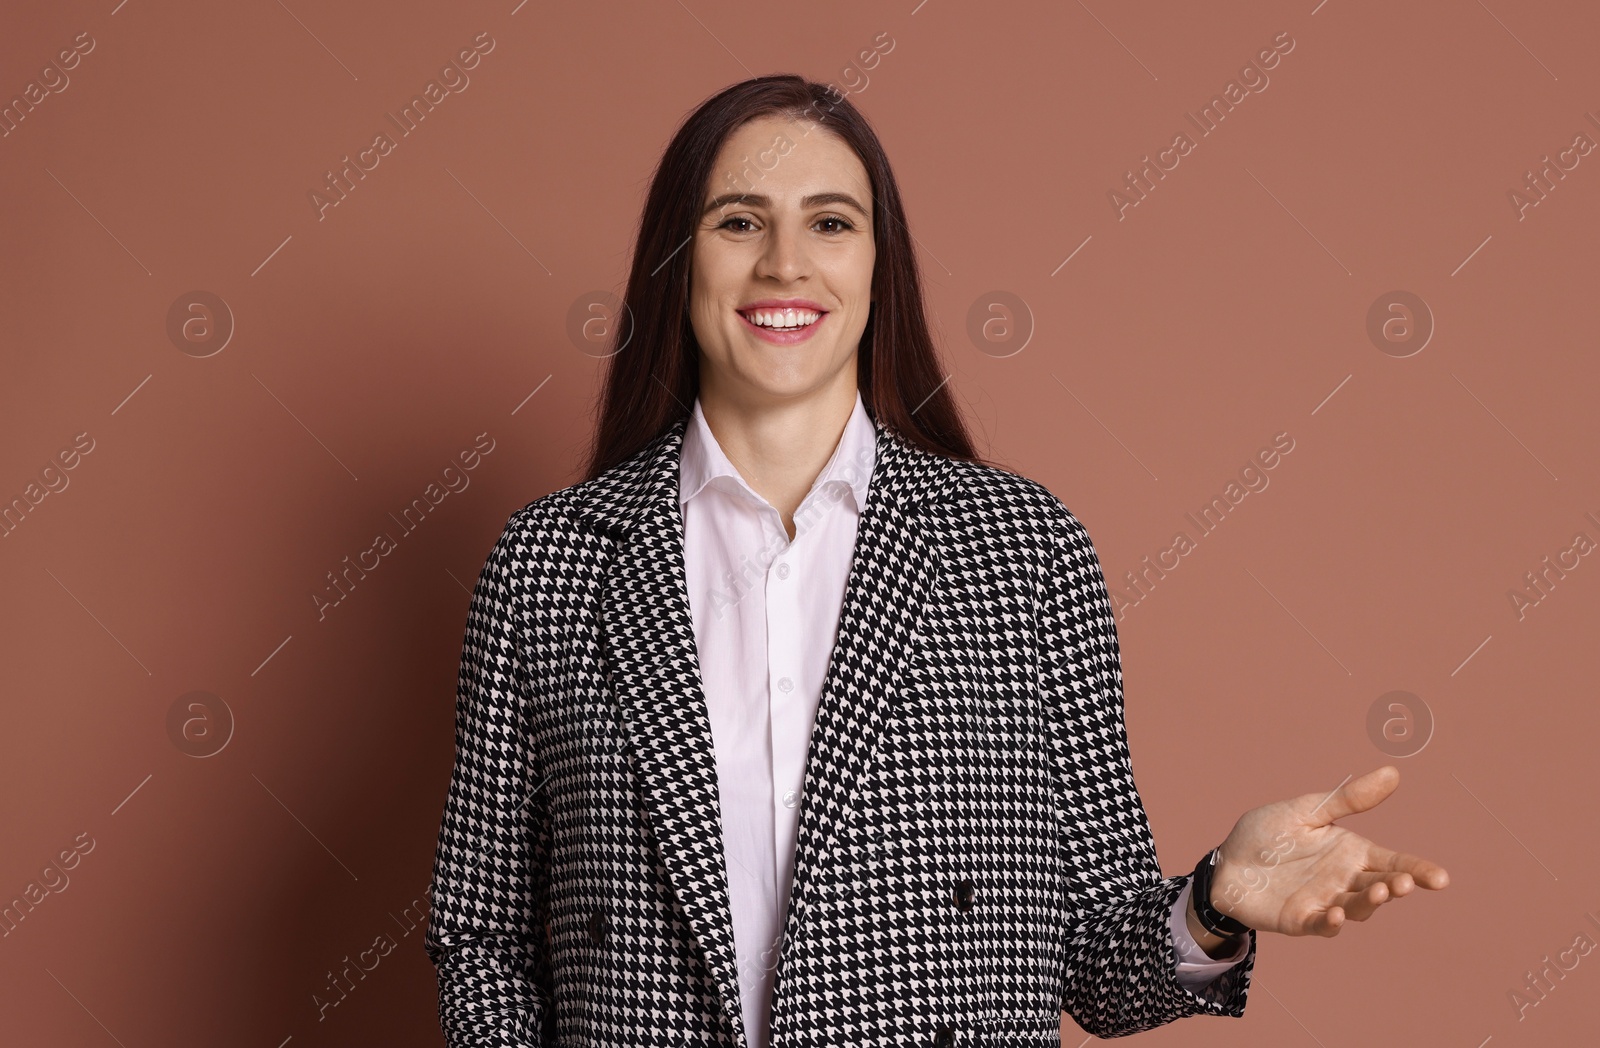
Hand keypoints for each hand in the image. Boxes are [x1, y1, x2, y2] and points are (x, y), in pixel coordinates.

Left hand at [1206, 765, 1449, 936]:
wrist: (1226, 862)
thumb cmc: (1267, 834)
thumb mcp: (1308, 810)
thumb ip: (1348, 799)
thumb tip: (1393, 773)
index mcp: (1350, 852)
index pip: (1392, 862)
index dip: (1418, 871)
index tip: (1441, 878)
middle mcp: (1344, 880)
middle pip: (1379, 886)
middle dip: (1395, 886)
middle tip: (1402, 882)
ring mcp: (1325, 902)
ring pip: (1357, 908)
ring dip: (1369, 902)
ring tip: (1378, 892)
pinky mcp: (1300, 919)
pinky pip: (1321, 925)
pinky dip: (1332, 922)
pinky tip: (1336, 915)